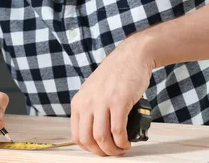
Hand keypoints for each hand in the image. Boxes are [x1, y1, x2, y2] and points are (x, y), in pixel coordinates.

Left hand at [70, 33, 154, 155]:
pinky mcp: (118, 101)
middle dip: (100, 152)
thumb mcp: (94, 90)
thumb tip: (96, 133)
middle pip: (87, 139)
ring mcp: (102, 101)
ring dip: (112, 150)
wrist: (132, 56)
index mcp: (79, 101)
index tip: (100, 150)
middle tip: (112, 153)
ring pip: (101, 138)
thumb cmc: (116, 73)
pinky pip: (117, 130)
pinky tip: (127, 142)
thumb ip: (91, 108)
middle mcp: (87, 102)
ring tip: (121, 149)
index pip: (76, 135)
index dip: (89, 148)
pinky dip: (122, 141)